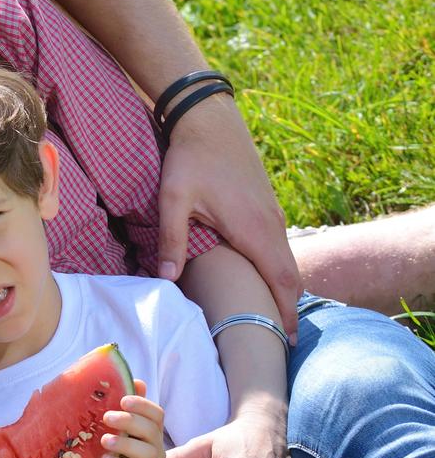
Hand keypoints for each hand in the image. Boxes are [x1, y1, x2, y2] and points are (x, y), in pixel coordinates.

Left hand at [91, 383, 165, 457]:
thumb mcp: (113, 433)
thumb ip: (120, 410)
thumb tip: (132, 380)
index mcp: (149, 433)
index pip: (156, 414)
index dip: (142, 405)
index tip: (123, 399)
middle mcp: (154, 449)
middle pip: (152, 431)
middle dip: (131, 421)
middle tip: (106, 417)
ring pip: (148, 453)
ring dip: (126, 444)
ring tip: (104, 440)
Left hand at [156, 101, 300, 337]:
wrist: (209, 117)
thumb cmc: (190, 157)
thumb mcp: (174, 199)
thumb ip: (172, 241)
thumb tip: (167, 280)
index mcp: (254, 228)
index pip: (280, 280)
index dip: (284, 312)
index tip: (287, 339)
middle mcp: (271, 223)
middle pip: (289, 275)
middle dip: (288, 308)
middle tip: (284, 340)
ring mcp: (273, 212)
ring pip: (286, 259)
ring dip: (284, 288)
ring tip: (275, 317)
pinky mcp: (267, 204)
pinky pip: (279, 245)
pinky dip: (278, 268)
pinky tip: (265, 280)